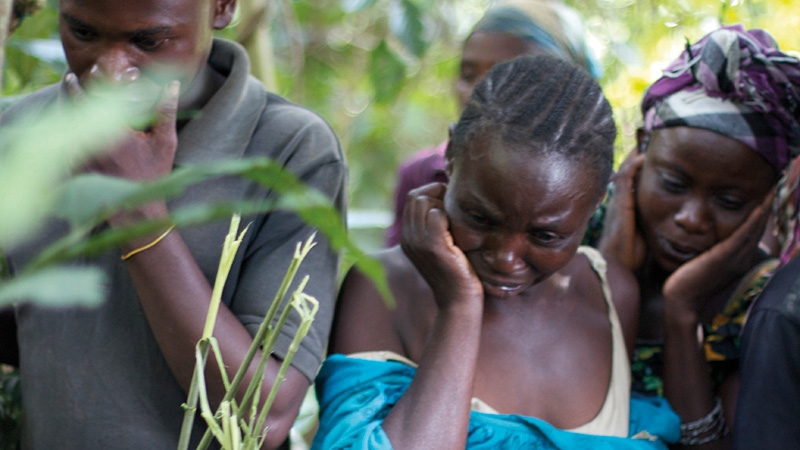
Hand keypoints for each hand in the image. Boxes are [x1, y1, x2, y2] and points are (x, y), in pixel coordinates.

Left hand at [66, 72, 179, 181]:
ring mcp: (82, 158)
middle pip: (71, 114)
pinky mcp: (77, 170)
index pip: (87, 102)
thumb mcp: (165, 141)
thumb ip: (165, 111)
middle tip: (68, 82)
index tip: (70, 77)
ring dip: (66, 118)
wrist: (138, 206)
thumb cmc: (154, 173)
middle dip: (70, 98)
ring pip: (64, 132)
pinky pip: (63, 150)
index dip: (76, 87)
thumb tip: (171, 84)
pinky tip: (66, 133)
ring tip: (68, 105)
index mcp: (113, 132)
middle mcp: (93, 144)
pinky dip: (64, 139)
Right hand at [400, 182, 482, 310]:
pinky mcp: (433, 247)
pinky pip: (436, 215)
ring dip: (444, 203)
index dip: (433, 192)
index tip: (451, 202)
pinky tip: (460, 229)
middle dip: (438, 194)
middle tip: (456, 208)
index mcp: (407, 237)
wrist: (458, 301)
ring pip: (424, 201)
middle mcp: (408, 238)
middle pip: (416, 196)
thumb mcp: (440, 246)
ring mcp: (418, 242)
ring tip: (457, 219)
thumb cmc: (457, 272)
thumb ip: (436, 226)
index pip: (413, 198)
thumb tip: (447, 197)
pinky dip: (450, 215)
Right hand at [598, 149, 645, 270]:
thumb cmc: (631, 253)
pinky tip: (642, 156)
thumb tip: (671, 215)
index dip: (638, 164)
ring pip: (624, 171)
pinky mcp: (620, 204)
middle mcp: (619, 200)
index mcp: (624, 205)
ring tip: (644, 139)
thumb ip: (652, 219)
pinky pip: (625, 180)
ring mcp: (618, 201)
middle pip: (626, 170)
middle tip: (646, 137)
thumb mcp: (644, 231)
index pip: (630, 179)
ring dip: (634, 155)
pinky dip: (633, 166)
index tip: (649, 149)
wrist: (617, 266)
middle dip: (635, 154)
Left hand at [663, 190, 774, 319]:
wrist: (681, 300)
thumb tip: (708, 237)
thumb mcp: (704, 261)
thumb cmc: (688, 281)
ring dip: (765, 209)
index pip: (752, 231)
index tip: (767, 195)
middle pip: (758, 227)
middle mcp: (741, 257)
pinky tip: (760, 207)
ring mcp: (734, 258)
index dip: (761, 213)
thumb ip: (711, 249)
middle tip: (776, 186)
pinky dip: (752, 221)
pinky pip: (742, 235)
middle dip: (768, 207)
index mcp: (737, 258)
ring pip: (754, 229)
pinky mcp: (724, 257)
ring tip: (773, 190)